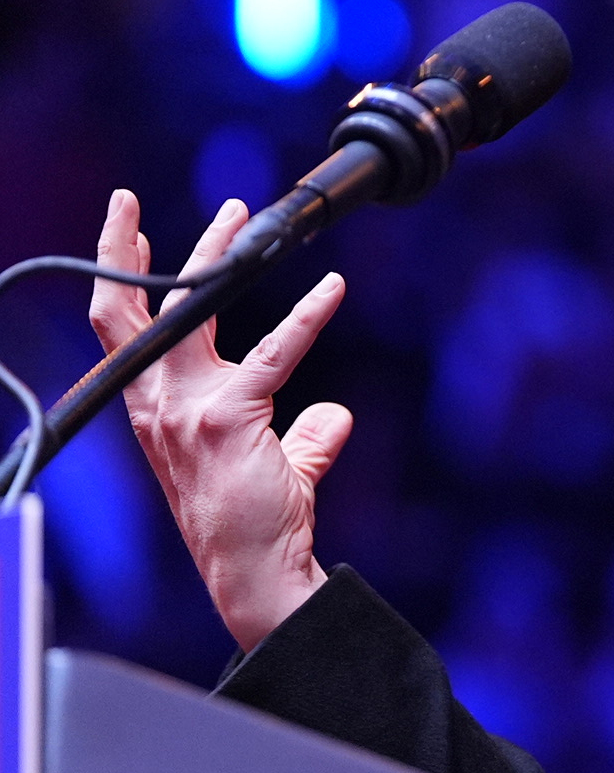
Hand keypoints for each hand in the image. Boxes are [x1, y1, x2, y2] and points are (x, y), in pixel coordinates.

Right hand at [88, 190, 352, 651]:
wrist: (253, 571)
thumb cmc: (258, 521)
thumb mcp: (275, 465)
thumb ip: (302, 436)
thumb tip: (334, 415)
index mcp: (155, 408)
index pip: (123, 331)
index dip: (119, 279)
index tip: (126, 232)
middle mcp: (159, 403)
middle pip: (131, 309)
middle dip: (127, 249)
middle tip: (130, 201)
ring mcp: (188, 409)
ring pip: (193, 312)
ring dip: (218, 257)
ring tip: (241, 216)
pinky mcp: (230, 417)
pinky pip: (274, 352)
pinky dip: (307, 315)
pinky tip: (332, 287)